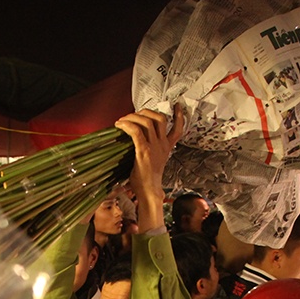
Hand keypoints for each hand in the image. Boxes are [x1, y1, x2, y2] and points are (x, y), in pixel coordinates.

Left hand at [115, 106, 183, 231]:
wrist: (149, 192)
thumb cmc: (146, 180)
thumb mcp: (152, 161)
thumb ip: (149, 149)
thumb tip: (133, 140)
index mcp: (167, 148)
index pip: (178, 128)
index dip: (179, 115)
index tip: (177, 106)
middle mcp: (162, 145)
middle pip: (160, 118)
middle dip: (145, 112)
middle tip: (133, 115)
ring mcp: (154, 147)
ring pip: (147, 121)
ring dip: (132, 117)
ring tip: (122, 120)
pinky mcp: (144, 151)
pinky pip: (136, 131)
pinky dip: (127, 125)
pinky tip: (120, 126)